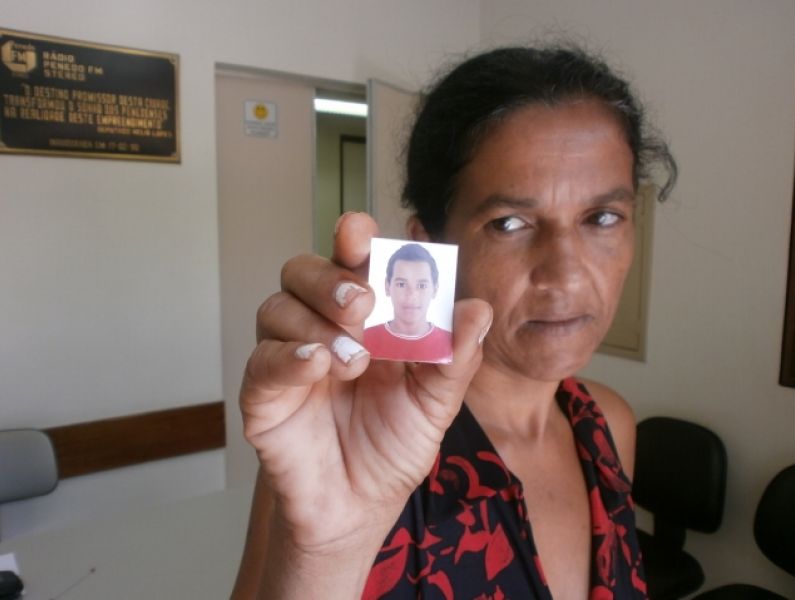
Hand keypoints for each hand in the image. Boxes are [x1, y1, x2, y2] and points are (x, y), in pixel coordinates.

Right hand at [240, 213, 492, 556]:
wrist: (360, 506)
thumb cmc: (393, 445)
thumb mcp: (435, 403)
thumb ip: (455, 358)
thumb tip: (478, 308)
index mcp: (364, 318)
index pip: (351, 263)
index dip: (353, 240)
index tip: (361, 232)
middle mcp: (320, 326)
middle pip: (302, 271)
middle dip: (330, 278)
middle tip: (362, 304)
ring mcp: (288, 356)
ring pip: (277, 306)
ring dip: (316, 322)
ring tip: (354, 361)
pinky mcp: (263, 393)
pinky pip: (262, 360)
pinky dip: (289, 355)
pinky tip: (316, 365)